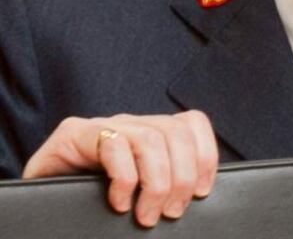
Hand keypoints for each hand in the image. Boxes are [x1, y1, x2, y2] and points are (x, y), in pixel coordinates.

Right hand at [22, 110, 218, 227]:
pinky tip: (119, 202)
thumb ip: (166, 183)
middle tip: (171, 213)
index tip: (203, 191)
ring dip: (156, 184)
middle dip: (182, 177)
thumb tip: (198, 196)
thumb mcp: (141, 190)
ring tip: (147, 215)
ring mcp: (102, 125)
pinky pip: (113, 146)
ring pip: (151, 140)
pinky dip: (124, 179)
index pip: (191, 123)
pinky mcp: (74, 134)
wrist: (39, 201)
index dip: (205, 155)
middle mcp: (130, 123)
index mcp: (151, 131)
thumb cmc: (93, 200)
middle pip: (176, 133)